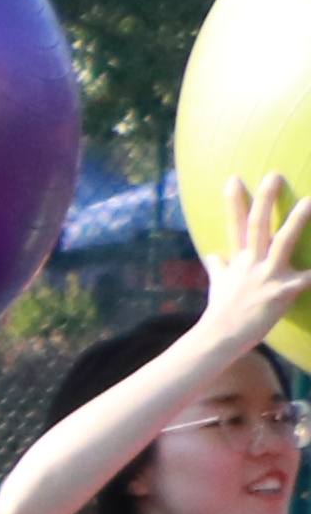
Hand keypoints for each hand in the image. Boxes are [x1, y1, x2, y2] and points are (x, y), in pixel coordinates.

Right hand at [210, 172, 310, 359]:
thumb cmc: (220, 312)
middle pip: (258, 224)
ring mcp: (265, 276)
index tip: (234, 179)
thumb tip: (212, 255)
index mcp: (238, 260)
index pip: (235, 225)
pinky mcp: (280, 292)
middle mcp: (250, 263)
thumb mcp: (216, 285)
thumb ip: (218, 267)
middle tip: (274, 175)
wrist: (219, 337)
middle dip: (265, 199)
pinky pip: (306, 279)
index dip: (234, 201)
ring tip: (309, 201)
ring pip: (282, 242)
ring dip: (296, 221)